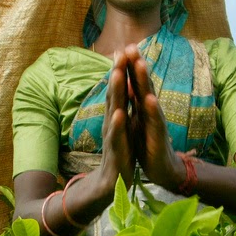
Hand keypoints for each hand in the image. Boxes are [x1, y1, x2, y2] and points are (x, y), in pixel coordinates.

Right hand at [97, 51, 135, 189]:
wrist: (110, 187)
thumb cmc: (119, 156)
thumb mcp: (121, 130)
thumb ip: (120, 109)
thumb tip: (121, 90)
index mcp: (117, 118)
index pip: (118, 91)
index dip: (121, 70)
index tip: (124, 48)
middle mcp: (112, 124)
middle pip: (114, 95)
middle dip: (117, 73)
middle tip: (119, 52)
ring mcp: (113, 138)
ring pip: (113, 111)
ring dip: (115, 93)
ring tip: (117, 75)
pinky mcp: (116, 154)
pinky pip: (117, 137)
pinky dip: (118, 125)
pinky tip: (120, 113)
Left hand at [123, 44, 185, 190]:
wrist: (162, 169)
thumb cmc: (148, 144)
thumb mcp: (137, 120)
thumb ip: (133, 102)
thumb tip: (126, 83)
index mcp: (141, 107)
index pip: (135, 83)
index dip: (129, 66)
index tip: (123, 46)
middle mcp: (150, 110)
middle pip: (143, 84)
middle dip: (137, 65)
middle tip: (132, 46)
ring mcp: (155, 121)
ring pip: (149, 97)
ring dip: (144, 81)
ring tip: (140, 64)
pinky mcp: (159, 136)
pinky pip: (155, 121)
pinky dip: (151, 110)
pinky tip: (148, 99)